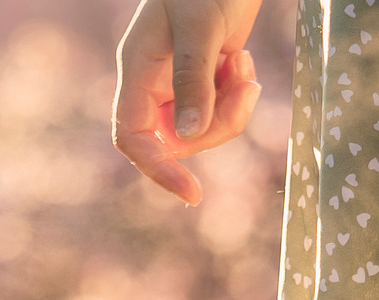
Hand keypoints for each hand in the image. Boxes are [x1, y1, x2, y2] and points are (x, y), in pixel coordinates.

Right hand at [113, 0, 264, 206]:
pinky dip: (238, 93)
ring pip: (204, 128)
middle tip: (244, 86)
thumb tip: (187, 137)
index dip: (157, 170)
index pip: (133, 137)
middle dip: (218, 124)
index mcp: (138, 72)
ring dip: (233, 107)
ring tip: (245, 67)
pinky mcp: (206, 76)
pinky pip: (221, 109)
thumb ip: (192, 80)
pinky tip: (243, 60)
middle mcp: (154, 83)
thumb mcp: (201, 29)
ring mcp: (180, 81)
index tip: (191, 192)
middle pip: (179, 140)